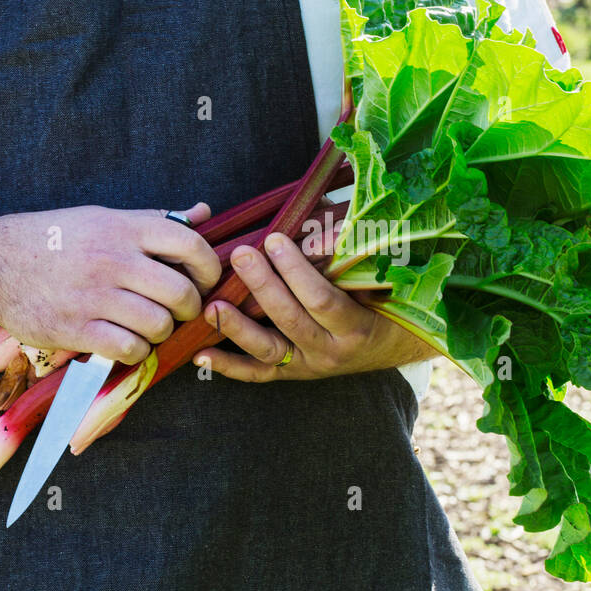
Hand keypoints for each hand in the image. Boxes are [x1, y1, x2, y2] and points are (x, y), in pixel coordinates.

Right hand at [0, 202, 219, 364]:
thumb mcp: (101, 218)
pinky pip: (130, 349)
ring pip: (159, 325)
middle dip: (189, 307)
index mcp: (122, 228)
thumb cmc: (54, 239)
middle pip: (181, 292)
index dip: (209, 267)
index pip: (190, 244)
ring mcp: (94, 297)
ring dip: (161, 331)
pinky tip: (126, 341)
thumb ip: (154, 220)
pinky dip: (136, 350)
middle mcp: (112, 260)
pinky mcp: (76, 329)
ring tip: (148, 325)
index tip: (205, 279)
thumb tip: (204, 214)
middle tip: (179, 310)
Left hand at [192, 232, 437, 380]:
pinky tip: (200, 355)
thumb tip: (311, 216)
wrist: (390, 345)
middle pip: (291, 320)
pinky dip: (228, 366)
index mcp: (356, 327)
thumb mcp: (377, 279)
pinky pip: (257, 374)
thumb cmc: (383, 301)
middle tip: (242, 254)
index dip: (297, 272)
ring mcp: (308, 366)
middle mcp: (331, 351)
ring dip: (236, 327)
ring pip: (268, 349)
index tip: (276, 239)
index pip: (323, 300)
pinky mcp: (290, 374)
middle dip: (263, 286)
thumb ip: (346, 251)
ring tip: (213, 304)